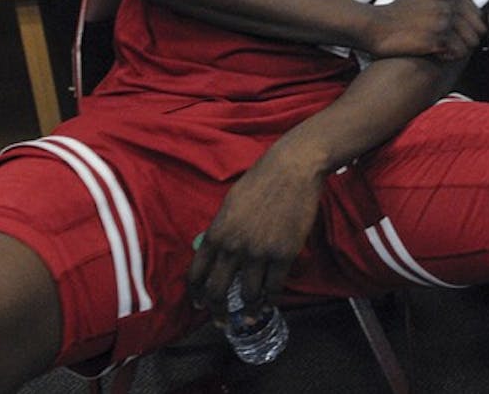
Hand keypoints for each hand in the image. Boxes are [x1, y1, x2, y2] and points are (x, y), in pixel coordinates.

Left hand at [188, 144, 322, 326]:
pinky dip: (272, 298)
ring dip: (249, 310)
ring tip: (251, 315)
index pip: (196, 274)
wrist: (292, 169)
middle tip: (222, 320)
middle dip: (218, 311)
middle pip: (217, 292)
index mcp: (216, 233)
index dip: (197, 295)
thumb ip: (222, 230)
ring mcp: (258, 252)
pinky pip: (274, 287)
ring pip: (248, 295)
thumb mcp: (230, 204)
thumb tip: (217, 251)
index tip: (200, 304)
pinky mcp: (283, 254)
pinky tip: (271, 301)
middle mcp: (233, 247)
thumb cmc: (261, 180)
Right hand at [362, 0, 485, 61]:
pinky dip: (449, 57)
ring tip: (442, 49)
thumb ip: (446, 0)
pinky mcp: (438, 37)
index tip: (456, 33)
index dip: (468, 27)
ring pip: (471, 43)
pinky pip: (458, 53)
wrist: (376, 25)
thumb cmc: (396, 13)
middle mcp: (449, 1)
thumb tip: (467, 12)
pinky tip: (435, 53)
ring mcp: (444, 19)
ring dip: (459, 49)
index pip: (477, 13)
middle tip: (451, 44)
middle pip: (477, 29)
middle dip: (466, 39)